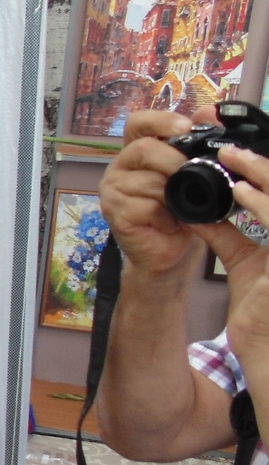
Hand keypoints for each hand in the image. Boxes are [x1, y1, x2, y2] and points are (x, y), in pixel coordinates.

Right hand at [98, 110, 201, 278]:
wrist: (167, 251)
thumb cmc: (178, 211)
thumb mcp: (191, 175)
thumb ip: (195, 144)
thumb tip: (209, 113)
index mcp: (136, 150)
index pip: (138, 123)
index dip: (160, 120)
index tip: (186, 127)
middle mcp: (119, 166)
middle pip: (142, 149)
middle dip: (174, 161)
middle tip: (193, 176)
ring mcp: (112, 190)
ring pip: (147, 181)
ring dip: (172, 196)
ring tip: (180, 208)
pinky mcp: (114, 213)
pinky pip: (145, 207)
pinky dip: (166, 217)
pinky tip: (170, 223)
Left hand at [203, 146, 268, 390]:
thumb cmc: (263, 315)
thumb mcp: (246, 267)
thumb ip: (228, 237)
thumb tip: (201, 213)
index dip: (264, 174)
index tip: (236, 156)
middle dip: (264, 167)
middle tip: (231, 149)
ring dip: (262, 176)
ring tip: (232, 160)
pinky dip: (260, 204)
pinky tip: (238, 193)